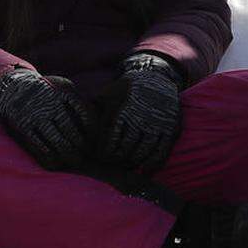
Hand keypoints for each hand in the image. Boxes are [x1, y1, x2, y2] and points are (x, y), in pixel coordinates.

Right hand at [0, 67, 92, 170]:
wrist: (12, 86)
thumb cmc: (45, 89)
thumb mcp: (63, 85)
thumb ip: (79, 99)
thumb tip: (97, 121)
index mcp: (63, 92)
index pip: (86, 115)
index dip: (93, 131)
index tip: (94, 139)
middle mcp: (50, 104)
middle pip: (72, 132)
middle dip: (81, 146)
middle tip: (85, 153)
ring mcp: (36, 116)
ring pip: (58, 142)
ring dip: (69, 154)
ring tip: (74, 159)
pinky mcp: (24, 127)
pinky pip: (40, 147)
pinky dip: (50, 157)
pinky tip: (56, 161)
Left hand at [94, 53, 182, 172]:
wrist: (155, 77)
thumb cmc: (124, 90)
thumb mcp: (106, 94)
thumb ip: (92, 109)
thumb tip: (77, 125)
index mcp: (120, 110)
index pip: (109, 139)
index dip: (103, 153)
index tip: (99, 158)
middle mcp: (139, 117)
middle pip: (124, 149)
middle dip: (116, 161)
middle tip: (111, 165)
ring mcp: (156, 124)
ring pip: (142, 152)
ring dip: (132, 163)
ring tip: (125, 166)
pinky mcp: (170, 128)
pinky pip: (161, 152)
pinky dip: (152, 164)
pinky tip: (145, 169)